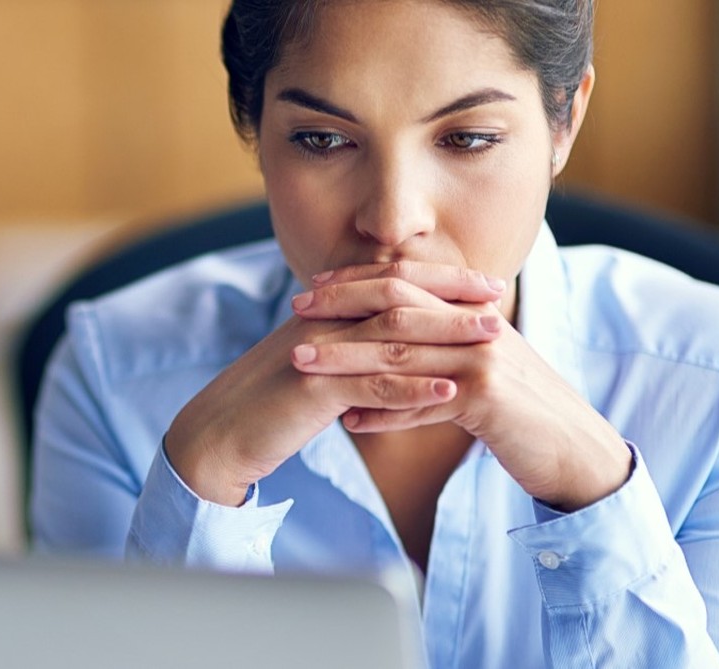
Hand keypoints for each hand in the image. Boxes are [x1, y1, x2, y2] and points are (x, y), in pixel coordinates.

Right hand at [164, 263, 505, 505]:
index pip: (390, 281)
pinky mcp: (312, 389)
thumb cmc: (267, 404)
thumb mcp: (313, 366)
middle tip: (500, 300)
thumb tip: (393, 343)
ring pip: (392, 335)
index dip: (439, 279)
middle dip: (452, 297)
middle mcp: (321, 321)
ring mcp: (317, 352)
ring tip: (493, 340)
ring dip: (447, 335)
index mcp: (324, 312)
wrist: (218, 433)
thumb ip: (349, 348)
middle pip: (397, 297)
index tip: (485, 284)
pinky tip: (451, 393)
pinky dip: (414, 388)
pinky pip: (371, 385)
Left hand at [294, 262, 630, 510]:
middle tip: (295, 310)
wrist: (575, 450)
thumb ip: (435, 356)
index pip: (407, 283)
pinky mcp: (488, 399)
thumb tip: (380, 361)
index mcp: (472, 313)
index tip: (313, 288)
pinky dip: (384, 413)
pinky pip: (422, 403)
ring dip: (346, 359)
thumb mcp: (476, 374)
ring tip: (302, 364)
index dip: (357, 282)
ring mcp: (483, 360)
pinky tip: (349, 422)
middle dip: (341, 306)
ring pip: (401, 354)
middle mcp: (477, 327)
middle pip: (398, 306)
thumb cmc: (519, 414)